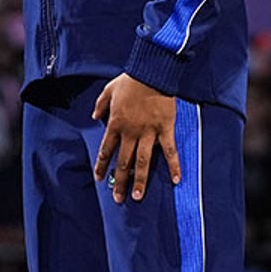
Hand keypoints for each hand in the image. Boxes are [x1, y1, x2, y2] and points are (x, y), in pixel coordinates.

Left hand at [92, 73, 177, 202]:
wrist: (151, 72)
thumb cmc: (130, 80)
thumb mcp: (108, 90)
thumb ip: (100, 105)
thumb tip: (94, 116)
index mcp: (116, 123)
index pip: (107, 150)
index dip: (103, 165)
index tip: (100, 178)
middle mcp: (131, 132)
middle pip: (124, 162)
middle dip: (120, 181)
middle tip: (118, 199)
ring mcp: (149, 132)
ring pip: (143, 162)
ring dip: (140, 180)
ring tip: (138, 196)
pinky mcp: (165, 129)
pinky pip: (170, 151)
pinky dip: (174, 165)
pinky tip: (176, 180)